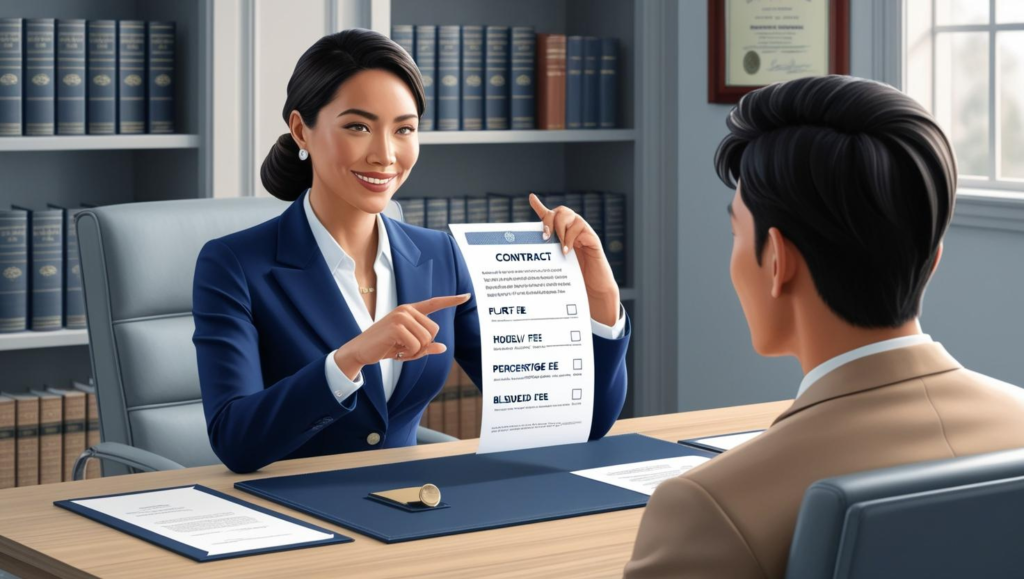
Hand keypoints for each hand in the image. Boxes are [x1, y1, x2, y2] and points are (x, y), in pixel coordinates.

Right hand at [333, 294, 470, 379]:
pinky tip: (395, 351)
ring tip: (399, 350)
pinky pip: (416, 345)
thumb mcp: (408, 348)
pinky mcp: (396, 326)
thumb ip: (426, 347)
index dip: (452, 300)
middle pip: (434, 331)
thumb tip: (443, 347)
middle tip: (405, 349)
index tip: (467, 296)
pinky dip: (408, 354)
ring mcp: (401, 316)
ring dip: (415, 351)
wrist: (360, 351)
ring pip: (426, 339)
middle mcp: (406, 310)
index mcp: (410, 311)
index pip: (434, 303)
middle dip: (423, 346)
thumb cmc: (385, 347)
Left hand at [529, 193, 619, 325]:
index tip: (531, 197)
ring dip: (560, 229)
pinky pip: (580, 228)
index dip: (539, 206)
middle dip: (549, 221)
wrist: (595, 288)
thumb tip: (530, 254)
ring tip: (558, 247)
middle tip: (545, 237)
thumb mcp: (557, 264)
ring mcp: (584, 232)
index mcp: (562, 234)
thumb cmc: (576, 278)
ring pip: (569, 216)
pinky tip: (567, 251)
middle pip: (559, 211)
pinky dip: (570, 238)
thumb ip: (547, 254)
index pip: (550, 217)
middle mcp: (573, 230)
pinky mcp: (592, 238)